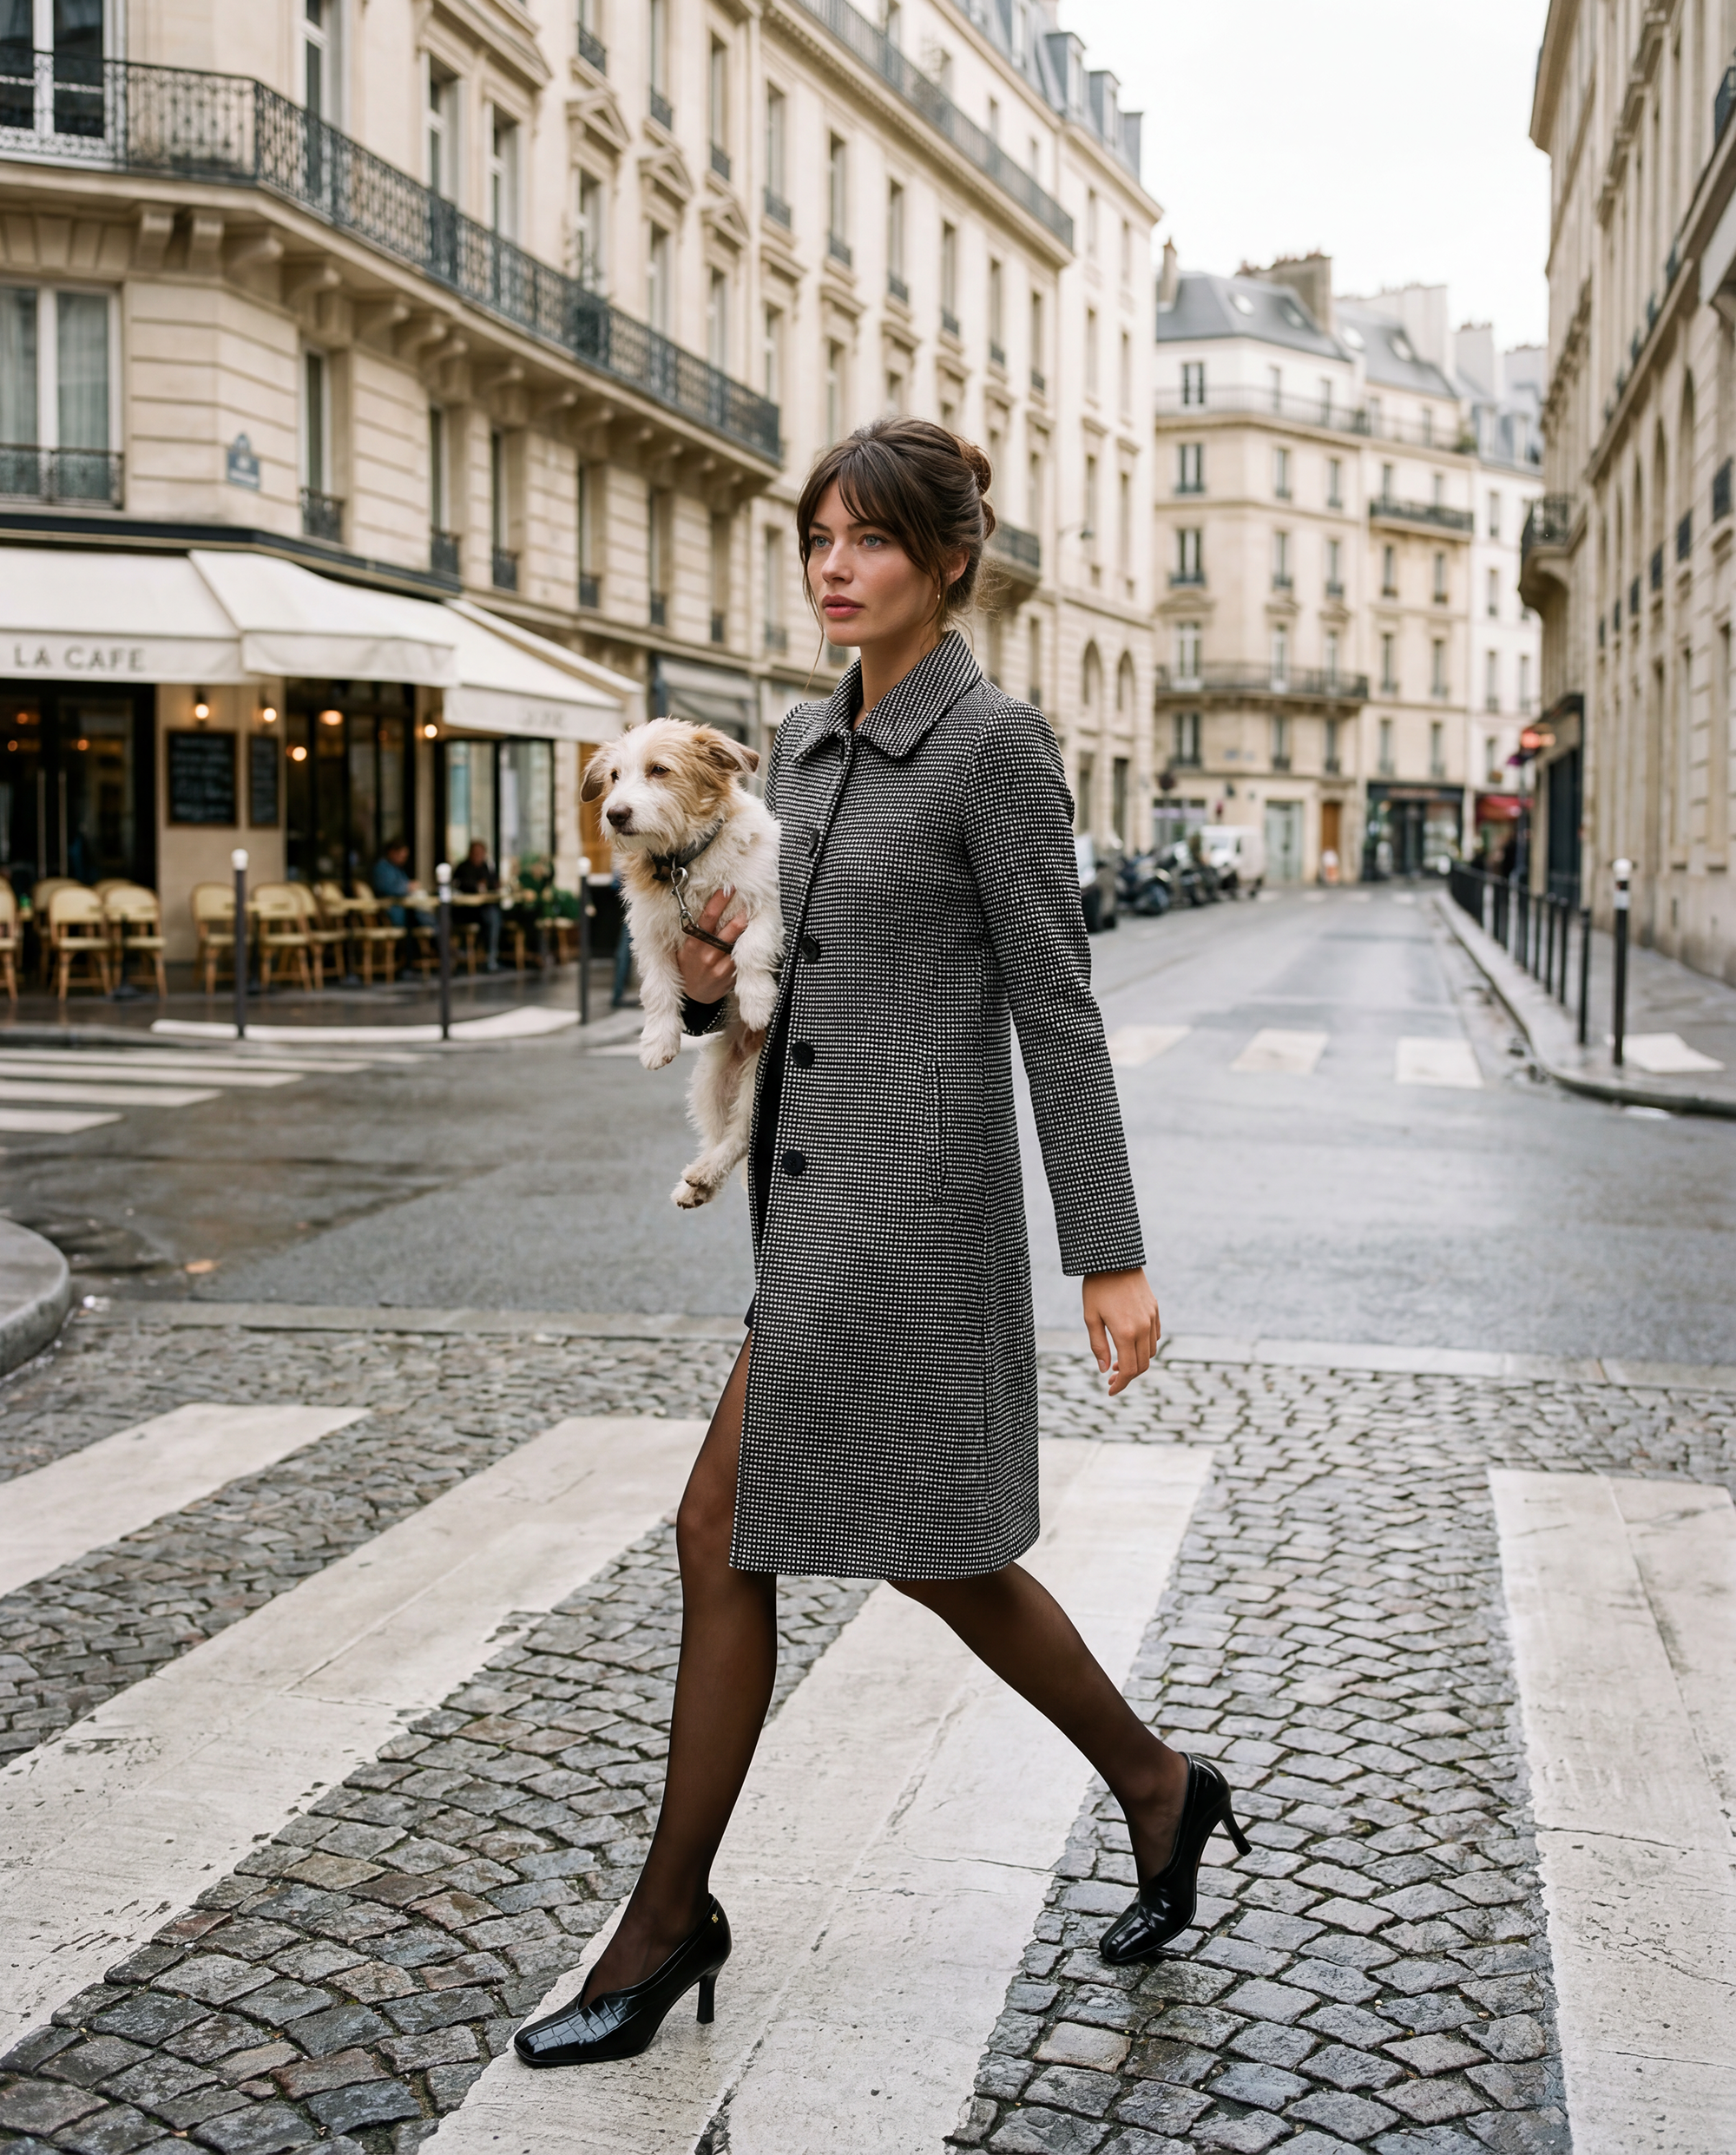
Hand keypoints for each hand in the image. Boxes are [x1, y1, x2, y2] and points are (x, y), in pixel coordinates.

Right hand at [677, 885, 745, 1000]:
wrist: (694, 995)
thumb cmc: (689, 966)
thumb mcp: (684, 948)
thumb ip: (694, 932)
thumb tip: (702, 907)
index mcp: (694, 944)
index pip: (707, 919)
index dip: (718, 902)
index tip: (727, 888)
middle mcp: (707, 954)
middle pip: (729, 930)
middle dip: (740, 914)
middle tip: (750, 899)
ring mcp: (721, 967)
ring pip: (739, 944)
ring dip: (747, 929)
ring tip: (755, 915)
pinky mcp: (731, 976)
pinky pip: (742, 959)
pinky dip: (748, 948)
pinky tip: (754, 939)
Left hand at [1083, 1268, 1159, 1395]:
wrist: (1114, 1258)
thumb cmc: (1097, 1287)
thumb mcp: (1090, 1317)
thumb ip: (1098, 1346)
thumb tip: (1105, 1370)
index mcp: (1125, 1332)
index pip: (1129, 1370)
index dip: (1120, 1385)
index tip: (1110, 1391)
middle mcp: (1143, 1328)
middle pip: (1143, 1365)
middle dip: (1128, 1377)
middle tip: (1111, 1378)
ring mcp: (1151, 1318)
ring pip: (1151, 1352)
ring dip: (1137, 1362)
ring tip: (1118, 1361)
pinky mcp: (1155, 1310)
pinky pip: (1155, 1336)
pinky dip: (1145, 1347)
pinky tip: (1130, 1344)